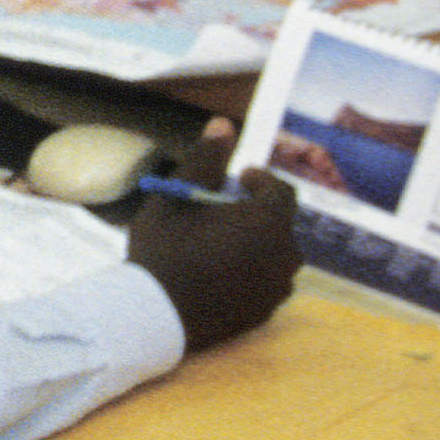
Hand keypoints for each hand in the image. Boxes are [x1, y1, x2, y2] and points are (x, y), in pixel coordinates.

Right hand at [124, 118, 298, 350]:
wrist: (155, 315)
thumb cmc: (163, 250)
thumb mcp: (176, 198)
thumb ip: (204, 160)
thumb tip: (224, 123)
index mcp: (268, 222)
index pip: (281, 191)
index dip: (261, 181)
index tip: (239, 179)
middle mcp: (284, 254)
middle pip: (278, 224)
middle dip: (254, 214)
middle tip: (219, 214)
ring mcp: (278, 287)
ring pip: (274, 254)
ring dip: (254, 244)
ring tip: (216, 245)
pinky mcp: (267, 311)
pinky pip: (267, 282)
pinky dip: (251, 272)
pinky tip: (218, 274)